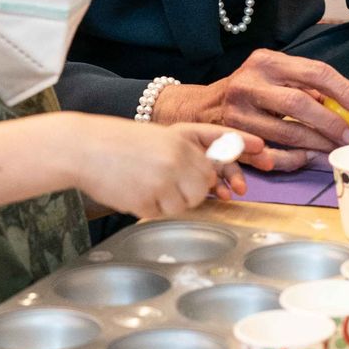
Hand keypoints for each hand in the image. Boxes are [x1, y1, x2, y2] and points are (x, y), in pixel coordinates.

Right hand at [74, 119, 263, 217]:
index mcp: (181, 135)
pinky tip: (134, 191)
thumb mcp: (159, 138)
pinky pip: (164, 213)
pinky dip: (151, 207)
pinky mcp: (150, 198)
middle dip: (194, 189)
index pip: (222, 141)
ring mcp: (166, 177)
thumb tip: (214, 181)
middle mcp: (179, 154)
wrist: (84, 148)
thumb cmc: (119, 144)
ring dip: (170, 200)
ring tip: (145, 183)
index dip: (243, 146)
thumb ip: (188, 154)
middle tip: (166, 181)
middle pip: (206, 183)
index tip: (264, 150)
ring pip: (188, 202)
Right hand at [155, 49, 348, 170]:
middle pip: (298, 103)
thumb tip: (348, 102)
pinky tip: (307, 159)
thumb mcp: (274, 74)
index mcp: (267, 62)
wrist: (201, 107)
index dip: (343, 90)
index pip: (314, 72)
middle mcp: (250, 83)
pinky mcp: (230, 138)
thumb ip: (305, 83)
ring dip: (315, 145)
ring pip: (284, 133)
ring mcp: (237, 112)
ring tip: (336, 151)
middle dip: (330, 123)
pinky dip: (290, 159)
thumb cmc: (250, 88)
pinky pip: (267, 154)